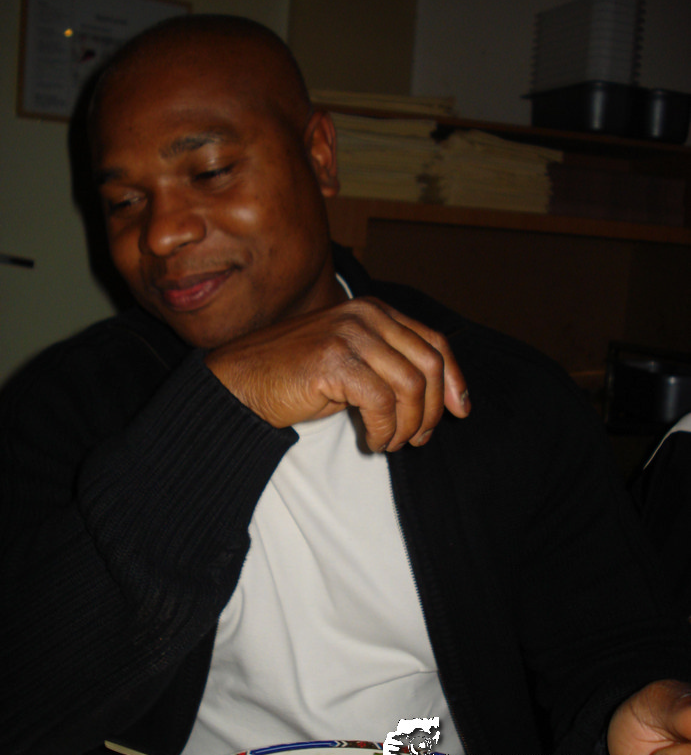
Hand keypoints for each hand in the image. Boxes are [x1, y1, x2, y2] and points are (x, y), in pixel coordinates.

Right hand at [205, 297, 469, 451]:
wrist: (242, 381)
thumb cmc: (297, 376)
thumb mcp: (353, 362)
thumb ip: (390, 366)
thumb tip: (440, 398)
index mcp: (375, 311)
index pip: (434, 342)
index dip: (453, 379)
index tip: (460, 411)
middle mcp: (366, 315)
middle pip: (428, 364)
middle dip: (432, 410)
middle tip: (418, 439)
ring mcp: (349, 334)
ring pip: (409, 387)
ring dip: (406, 426)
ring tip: (390, 443)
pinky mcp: (334, 360)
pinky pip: (381, 403)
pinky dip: (384, 430)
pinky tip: (373, 442)